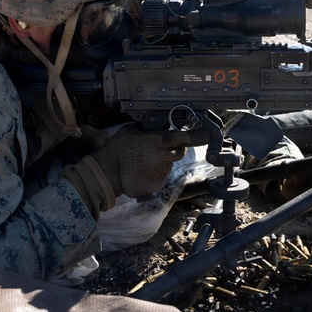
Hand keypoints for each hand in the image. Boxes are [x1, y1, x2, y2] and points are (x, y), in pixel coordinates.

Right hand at [89, 125, 209, 198]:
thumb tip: (157, 126)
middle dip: (177, 149)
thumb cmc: (117, 149)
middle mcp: (161, 158)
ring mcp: (159, 173)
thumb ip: (148, 130)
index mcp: (155, 142)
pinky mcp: (156, 185)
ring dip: (163, 162)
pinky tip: (143, 171)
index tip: (205, 134)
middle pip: (180, 152)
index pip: (180, 138)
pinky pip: (161, 177)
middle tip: (164, 148)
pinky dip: (156, 174)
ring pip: (169, 165)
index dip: (195, 136)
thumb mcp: (131, 131)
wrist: (107, 174)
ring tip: (146, 161)